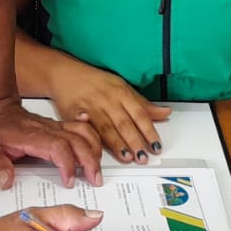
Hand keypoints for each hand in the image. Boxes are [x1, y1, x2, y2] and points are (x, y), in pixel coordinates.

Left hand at [0, 97, 102, 187]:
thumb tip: (6, 181)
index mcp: (32, 136)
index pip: (57, 148)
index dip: (67, 164)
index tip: (70, 181)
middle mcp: (48, 130)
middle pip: (78, 141)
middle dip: (90, 161)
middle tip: (96, 180)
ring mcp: (56, 127)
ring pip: (83, 133)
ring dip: (94, 150)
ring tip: (98, 169)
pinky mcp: (59, 127)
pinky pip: (81, 128)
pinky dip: (93, 136)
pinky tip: (97, 145)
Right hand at [48, 62, 171, 165]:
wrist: (65, 74)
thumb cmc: (96, 82)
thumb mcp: (122, 87)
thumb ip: (142, 104)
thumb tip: (165, 113)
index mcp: (121, 92)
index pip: (139, 113)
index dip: (148, 131)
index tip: (156, 145)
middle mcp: (106, 99)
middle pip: (123, 123)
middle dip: (134, 141)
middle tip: (143, 156)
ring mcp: (90, 106)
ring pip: (106, 127)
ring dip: (117, 144)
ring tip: (127, 157)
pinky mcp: (74, 114)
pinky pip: (85, 129)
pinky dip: (91, 139)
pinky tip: (97, 149)